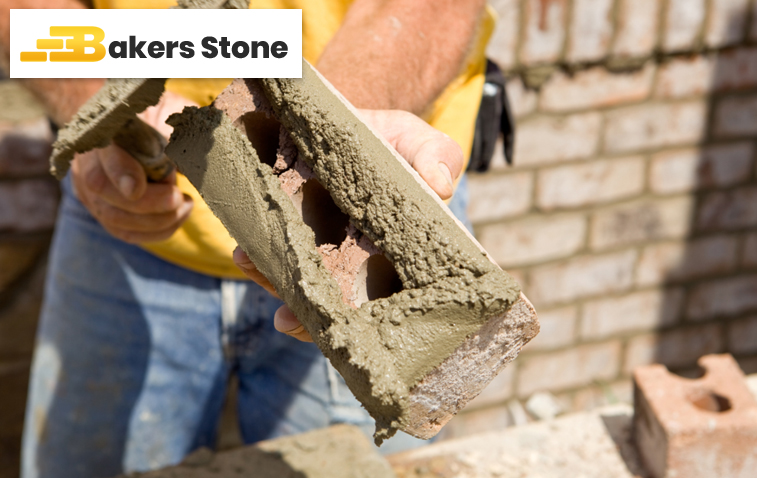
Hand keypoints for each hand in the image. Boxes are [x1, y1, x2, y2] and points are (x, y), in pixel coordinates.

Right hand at [70, 92, 196, 243]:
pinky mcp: (104, 211)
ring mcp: (90, 191)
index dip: (121, 174)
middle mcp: (89, 163)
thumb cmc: (154, 116)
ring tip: (186, 205)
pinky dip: (156, 231)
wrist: (132, 123)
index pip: (104, 155)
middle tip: (179, 197)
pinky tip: (178, 217)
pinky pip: (126, 232)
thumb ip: (176, 132)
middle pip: (106, 194)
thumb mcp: (168, 112)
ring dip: (157, 220)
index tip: (139, 189)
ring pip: (115, 219)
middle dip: (149, 204)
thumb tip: (190, 156)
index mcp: (104, 133)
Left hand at [234, 109, 463, 341]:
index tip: (351, 323)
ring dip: (277, 285)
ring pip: (301, 284)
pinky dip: (258, 259)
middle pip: (338, 301)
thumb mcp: (416, 139)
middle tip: (290, 318)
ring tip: (257, 269)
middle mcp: (357, 262)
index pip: (390, 291)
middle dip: (314, 315)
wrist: (342, 122)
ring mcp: (320, 252)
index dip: (372, 314)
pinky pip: (274, 257)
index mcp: (395, 252)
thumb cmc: (389, 139)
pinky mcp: (289, 236)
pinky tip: (244, 252)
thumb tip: (441, 186)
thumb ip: (436, 154)